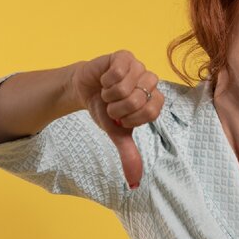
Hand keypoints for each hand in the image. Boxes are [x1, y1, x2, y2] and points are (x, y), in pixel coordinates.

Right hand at [70, 50, 162, 186]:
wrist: (84, 91)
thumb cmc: (104, 109)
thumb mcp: (116, 133)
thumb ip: (128, 153)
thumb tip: (134, 183)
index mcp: (154, 99)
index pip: (153, 111)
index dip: (132, 118)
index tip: (121, 118)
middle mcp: (150, 81)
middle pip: (139, 99)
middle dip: (118, 108)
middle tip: (111, 105)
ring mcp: (138, 66)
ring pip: (127, 86)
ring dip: (110, 94)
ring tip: (107, 92)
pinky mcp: (124, 56)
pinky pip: (118, 71)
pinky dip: (106, 80)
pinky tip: (105, 79)